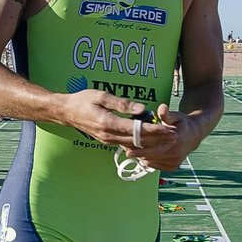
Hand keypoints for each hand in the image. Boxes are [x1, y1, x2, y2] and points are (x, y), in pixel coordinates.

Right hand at [60, 89, 178, 151]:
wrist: (67, 112)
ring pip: (134, 145)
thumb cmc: (83, 100)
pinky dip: (141, 144)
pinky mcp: (108, 141)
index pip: (137, 129)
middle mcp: (109, 135)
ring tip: (167, 140)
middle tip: (174, 136)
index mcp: (108, 123)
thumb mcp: (102, 96)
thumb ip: (123, 104)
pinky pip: (128, 145)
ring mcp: (108, 140)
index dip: (155, 130)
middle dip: (158, 139)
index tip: (168, 128)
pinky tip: (152, 142)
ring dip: (152, 143)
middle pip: (139, 140)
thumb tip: (142, 109)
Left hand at [120, 104, 202, 172]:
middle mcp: (175, 153)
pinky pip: (155, 165)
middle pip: (151, 156)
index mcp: (176, 140)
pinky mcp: (173, 167)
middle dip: (137, 153)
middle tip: (125, 148)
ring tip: (130, 149)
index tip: (128, 150)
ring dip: (141, 156)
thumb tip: (162, 108)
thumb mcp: (175, 116)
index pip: (155, 149)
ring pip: (151, 161)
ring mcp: (174, 162)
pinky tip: (142, 153)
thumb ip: (166, 114)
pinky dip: (147, 160)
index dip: (140, 150)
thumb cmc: (182, 124)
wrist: (194, 136)